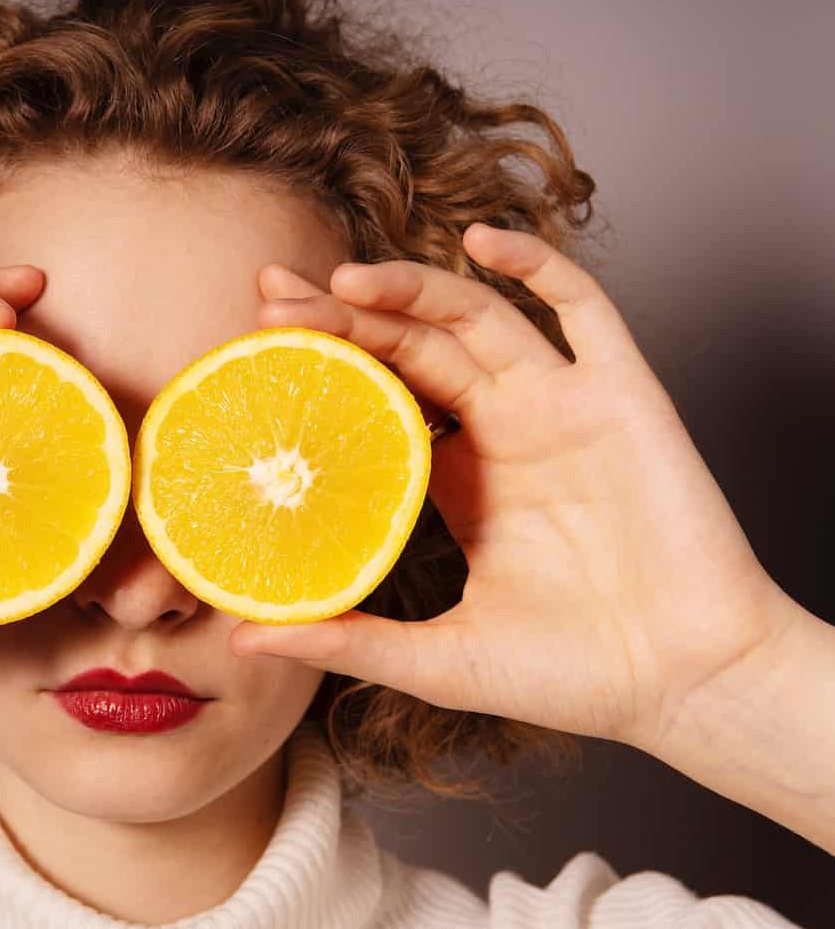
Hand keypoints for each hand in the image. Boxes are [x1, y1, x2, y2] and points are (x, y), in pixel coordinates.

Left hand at [230, 224, 790, 751]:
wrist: (685, 685)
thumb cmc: (570, 675)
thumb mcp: (436, 658)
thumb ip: (346, 637)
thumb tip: (243, 638)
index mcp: (458, 478)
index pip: (376, 395)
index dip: (322, 362)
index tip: (258, 339)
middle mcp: (504, 429)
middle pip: (412, 345)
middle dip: (344, 315)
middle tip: (274, 297)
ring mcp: (561, 405)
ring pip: (477, 317)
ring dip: (414, 288)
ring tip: (346, 280)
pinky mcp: (622, 396)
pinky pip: (585, 310)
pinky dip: (538, 267)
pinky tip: (484, 243)